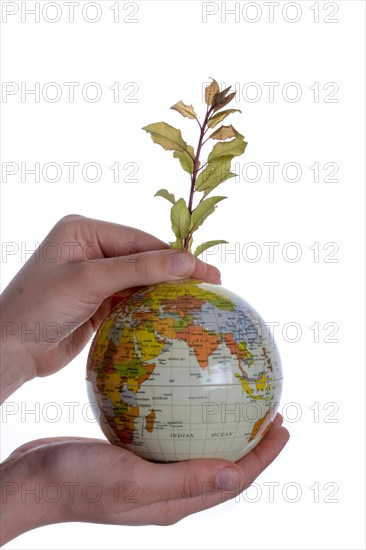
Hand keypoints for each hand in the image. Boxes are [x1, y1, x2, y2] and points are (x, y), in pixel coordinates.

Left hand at [0, 215, 220, 401]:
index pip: (141, 240)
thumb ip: (140, 269)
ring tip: (199, 302)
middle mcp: (91, 249)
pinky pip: (131, 300)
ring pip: (140, 281)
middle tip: (212, 285)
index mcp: (85, 230)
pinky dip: (151, 308)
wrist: (10, 349)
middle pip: (143, 259)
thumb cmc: (40, 306)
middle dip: (174, 274)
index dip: (175, 256)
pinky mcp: (97, 302)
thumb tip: (187, 260)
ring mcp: (94, 276)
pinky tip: (173, 315)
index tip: (207, 271)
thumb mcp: (91, 280)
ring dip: (165, 292)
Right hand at [0, 414, 288, 543]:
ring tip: (233, 396)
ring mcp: (150, 471)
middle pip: (221, 462)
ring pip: (196, 445)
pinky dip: (184, 412)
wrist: (33, 479)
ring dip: (219, 424)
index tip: (283, 426)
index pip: (233, 480)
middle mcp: (168, 488)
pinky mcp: (133, 453)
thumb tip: (237, 477)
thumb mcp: (133, 482)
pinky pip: (168, 432)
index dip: (263, 456)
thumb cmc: (78, 482)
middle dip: (249, 438)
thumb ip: (185, 481)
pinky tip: (182, 389)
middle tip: (268, 406)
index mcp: (174, 501)